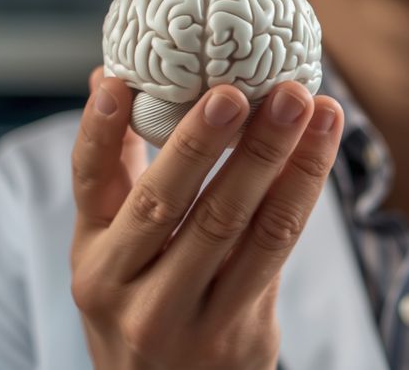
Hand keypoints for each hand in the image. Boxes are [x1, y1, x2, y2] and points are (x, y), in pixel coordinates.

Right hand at [70, 66, 342, 368]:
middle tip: (242, 88)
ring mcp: (183, 314)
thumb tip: (112, 79)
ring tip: (310, 106)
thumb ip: (117, 175)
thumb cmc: (142, 303)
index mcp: (93, 257)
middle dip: (209, 140)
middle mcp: (126, 288)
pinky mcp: (238, 329)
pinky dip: (300, 193)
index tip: (119, 80)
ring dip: (279, 157)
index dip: (101, 130)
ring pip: (237, 224)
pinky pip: (276, 249)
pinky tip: (318, 150)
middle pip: (169, 203)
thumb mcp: (112, 253)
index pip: (90, 184)